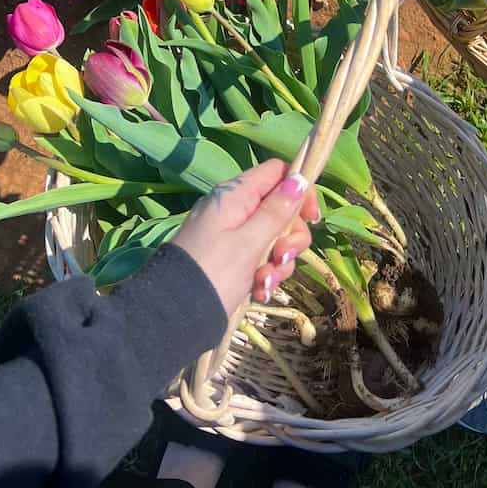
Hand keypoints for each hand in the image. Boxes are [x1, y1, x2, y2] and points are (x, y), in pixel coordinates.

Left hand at [171, 160, 319, 317]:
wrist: (175, 315)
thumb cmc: (214, 272)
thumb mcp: (250, 242)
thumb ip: (276, 211)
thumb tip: (299, 178)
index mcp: (236, 195)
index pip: (278, 172)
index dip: (300, 189)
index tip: (311, 219)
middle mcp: (235, 210)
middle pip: (280, 208)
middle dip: (290, 237)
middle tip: (282, 257)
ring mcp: (233, 235)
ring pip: (274, 238)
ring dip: (278, 262)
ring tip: (265, 283)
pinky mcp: (232, 259)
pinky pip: (261, 258)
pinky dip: (265, 274)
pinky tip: (259, 291)